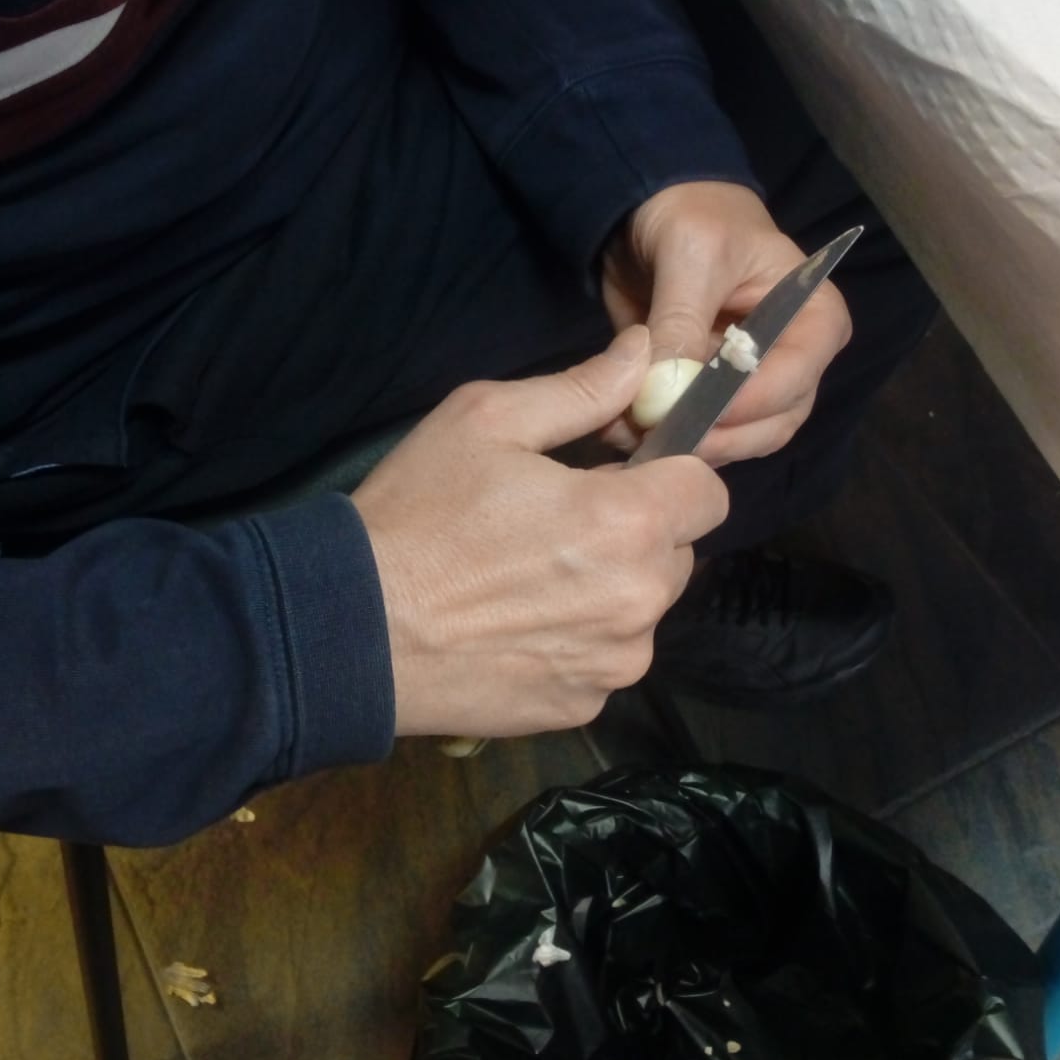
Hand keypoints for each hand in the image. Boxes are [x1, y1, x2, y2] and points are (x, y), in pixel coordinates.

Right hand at [352, 326, 728, 736]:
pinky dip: (581, 639)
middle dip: (639, 530)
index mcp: (629, 523)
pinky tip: (519, 624)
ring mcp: (615, 664)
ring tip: (532, 576)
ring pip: (645, 607)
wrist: (350, 631)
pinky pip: (608, 658)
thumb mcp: (487, 421)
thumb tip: (646, 352)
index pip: (709, 491)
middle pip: (679, 551)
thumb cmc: (417, 515)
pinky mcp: (584, 707)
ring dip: (613, 587)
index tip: (619, 473)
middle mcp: (639, 600)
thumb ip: (583, 388)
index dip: (669, 474)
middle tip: (560, 521)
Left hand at [600, 181, 851, 464]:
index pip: (796, 377)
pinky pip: (696, 435)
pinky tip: (624, 431)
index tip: (693, 415)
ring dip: (685, 445)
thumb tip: (665, 392)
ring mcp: (751, 385)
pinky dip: (662, 440)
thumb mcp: (691, 254)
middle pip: (771, 424)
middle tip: (656, 437)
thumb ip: (682, 322)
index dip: (748, 404)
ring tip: (630, 432)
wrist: (648, 210)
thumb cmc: (693, 217)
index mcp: (814, 318)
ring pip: (735, 442)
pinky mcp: (709, 398)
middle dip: (714, 437)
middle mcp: (793, 361)